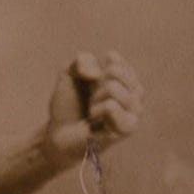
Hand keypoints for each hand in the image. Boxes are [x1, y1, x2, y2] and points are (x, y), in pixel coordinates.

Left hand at [44, 51, 144, 166]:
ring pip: (115, 88)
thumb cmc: (68, 106)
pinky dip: (101, 109)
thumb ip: (82, 61)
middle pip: (117, 72)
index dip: (98, 69)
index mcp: (125, 83)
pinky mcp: (126, 129)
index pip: (120, 64)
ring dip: (96, 96)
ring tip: (91, 110)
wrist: (58, 133)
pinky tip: (94, 116)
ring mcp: (132, 113)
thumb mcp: (69, 74)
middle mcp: (134, 97)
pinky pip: (114, 107)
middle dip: (94, 82)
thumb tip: (99, 72)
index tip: (89, 80)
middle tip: (90, 99)